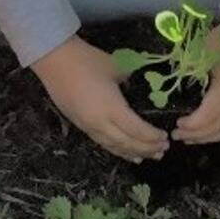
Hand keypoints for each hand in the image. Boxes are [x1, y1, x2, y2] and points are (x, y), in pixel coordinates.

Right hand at [31, 36, 168, 162]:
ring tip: (148, 157)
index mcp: (112, 108)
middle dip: (146, 149)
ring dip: (132, 153)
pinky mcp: (81, 126)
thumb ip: (129, 79)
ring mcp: (89, 126)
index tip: (165, 137)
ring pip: (114, 146)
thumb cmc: (86, 60)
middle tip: (162, 151)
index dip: (151, 137)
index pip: (136, 130)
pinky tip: (125, 153)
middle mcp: (100, 123)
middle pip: (127, 143)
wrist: (54, 61)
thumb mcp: (115, 67)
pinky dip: (117, 150)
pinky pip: (103, 143)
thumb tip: (138, 84)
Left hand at [173, 27, 219, 144]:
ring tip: (191, 138)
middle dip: (197, 135)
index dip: (192, 125)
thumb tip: (171, 83)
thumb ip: (189, 69)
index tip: (176, 125)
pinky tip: (208, 131)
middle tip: (177, 135)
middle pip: (218, 127)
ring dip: (209, 137)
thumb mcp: (204, 50)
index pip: (208, 116)